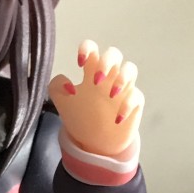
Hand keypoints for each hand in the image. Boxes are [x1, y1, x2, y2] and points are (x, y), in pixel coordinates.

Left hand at [48, 41, 143, 158]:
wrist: (94, 143)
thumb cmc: (80, 117)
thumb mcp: (61, 103)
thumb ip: (56, 87)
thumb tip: (68, 84)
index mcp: (91, 72)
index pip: (92, 48)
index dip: (87, 48)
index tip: (80, 63)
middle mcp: (108, 77)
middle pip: (114, 53)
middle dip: (106, 62)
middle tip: (96, 81)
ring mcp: (122, 89)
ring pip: (130, 69)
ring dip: (122, 78)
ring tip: (111, 95)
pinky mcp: (133, 104)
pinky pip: (137, 96)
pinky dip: (128, 106)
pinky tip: (117, 119)